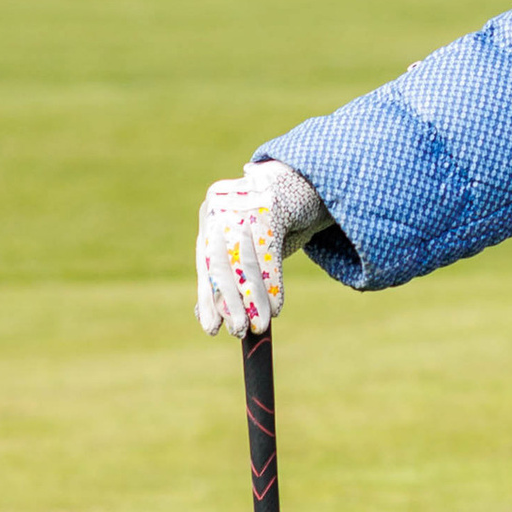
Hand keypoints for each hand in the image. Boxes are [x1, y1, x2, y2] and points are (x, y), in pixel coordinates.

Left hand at [195, 159, 324, 334]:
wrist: (308, 179)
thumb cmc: (278, 220)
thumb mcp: (249, 247)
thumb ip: (228, 273)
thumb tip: (204, 313)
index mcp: (211, 218)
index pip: (206, 264)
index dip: (208, 298)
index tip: (211, 329)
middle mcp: (221, 209)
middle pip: (219, 262)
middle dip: (229, 300)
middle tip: (238, 331)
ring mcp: (243, 204)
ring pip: (242, 261)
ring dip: (252, 298)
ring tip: (260, 325)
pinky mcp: (269, 205)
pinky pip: (267, 252)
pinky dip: (272, 284)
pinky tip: (277, 307)